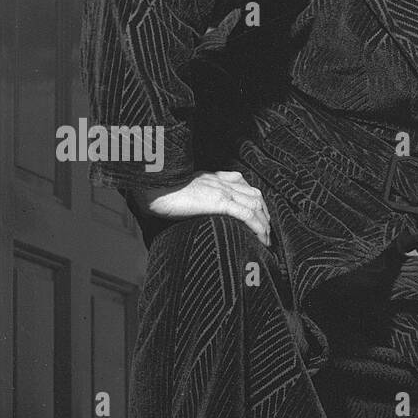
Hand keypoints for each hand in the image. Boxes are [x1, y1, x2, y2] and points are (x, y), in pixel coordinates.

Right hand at [133, 170, 270, 246]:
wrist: (150, 186)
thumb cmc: (159, 191)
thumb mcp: (183, 191)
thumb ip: (196, 196)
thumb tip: (199, 209)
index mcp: (212, 177)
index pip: (243, 184)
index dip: (255, 202)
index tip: (259, 216)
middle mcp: (221, 181)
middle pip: (255, 195)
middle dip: (265, 214)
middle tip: (267, 232)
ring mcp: (221, 190)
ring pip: (255, 204)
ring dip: (265, 223)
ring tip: (266, 240)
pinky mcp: (218, 201)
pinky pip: (247, 214)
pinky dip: (258, 227)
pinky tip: (261, 238)